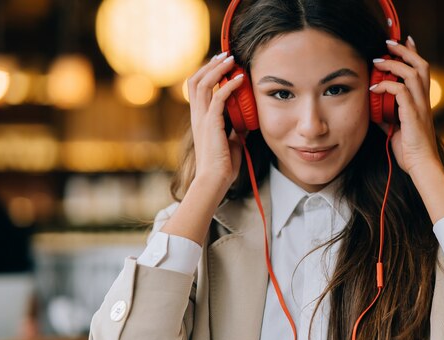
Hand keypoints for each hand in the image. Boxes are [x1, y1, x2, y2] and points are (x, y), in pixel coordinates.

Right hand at [187, 52, 244, 191]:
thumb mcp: (233, 142)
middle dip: (211, 65)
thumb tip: (246, 122)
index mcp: (200, 119)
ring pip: (203, 84)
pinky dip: (229, 85)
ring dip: (218, 69)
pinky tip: (240, 79)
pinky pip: (217, 98)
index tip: (223, 64)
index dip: (208, 73)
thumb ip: (236, 129)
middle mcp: (197, 116)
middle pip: (196, 80)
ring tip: (231, 60)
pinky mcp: (211, 124)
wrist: (215, 180)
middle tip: (226, 55)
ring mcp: (202, 119)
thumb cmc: (223, 165)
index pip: (197, 88)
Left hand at [369, 37, 441, 176]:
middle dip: (404, 51)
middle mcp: (424, 100)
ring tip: (377, 61)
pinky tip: (374, 87)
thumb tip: (374, 108)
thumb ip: (386, 116)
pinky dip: (386, 85)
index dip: (413, 53)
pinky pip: (401, 91)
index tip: (404, 41)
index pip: (421, 70)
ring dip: (393, 64)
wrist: (421, 166)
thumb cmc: (410, 151)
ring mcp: (420, 106)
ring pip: (412, 73)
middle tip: (388, 43)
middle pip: (420, 65)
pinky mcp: (413, 114)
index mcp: (422, 102)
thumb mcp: (394, 129)